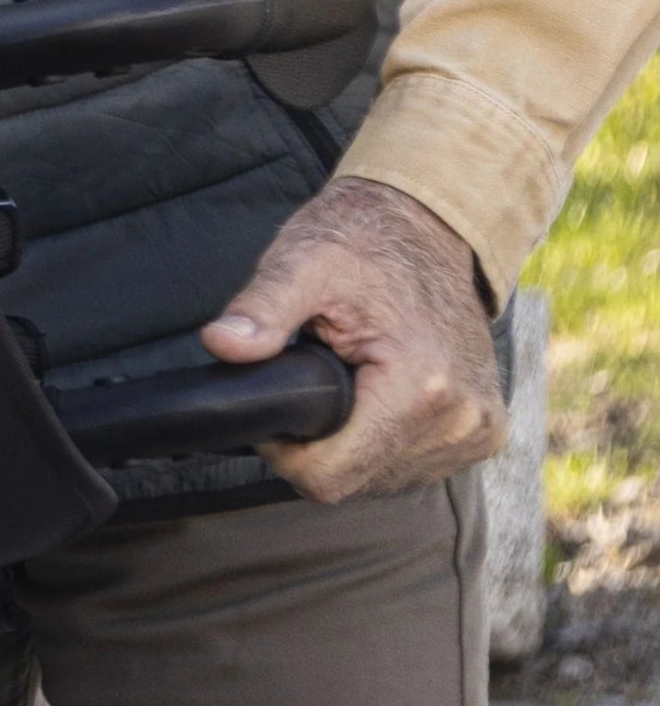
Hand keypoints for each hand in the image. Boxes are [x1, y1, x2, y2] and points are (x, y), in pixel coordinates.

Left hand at [201, 176, 507, 503]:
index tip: (273, 406)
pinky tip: (374, 395)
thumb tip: (222, 345)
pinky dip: (383, 440)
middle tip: (305, 379)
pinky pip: (414, 465)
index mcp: (420, 387)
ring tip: (344, 379)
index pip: (330, 476)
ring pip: (384, 479)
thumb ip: (261, 309)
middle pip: (355, 481)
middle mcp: (460, 420)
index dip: (284, 452)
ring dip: (353, 443)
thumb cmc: (361, 239)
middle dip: (318, 442)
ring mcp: (478, 431)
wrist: (429, 225)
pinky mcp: (484, 431)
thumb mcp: (301, 262)